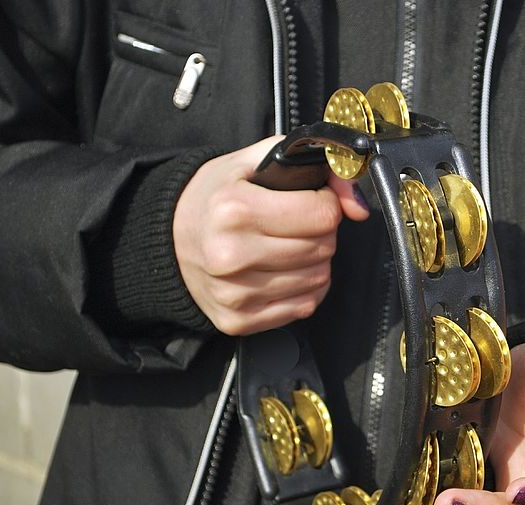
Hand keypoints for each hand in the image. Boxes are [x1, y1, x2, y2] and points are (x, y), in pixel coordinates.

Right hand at [173, 136, 368, 334]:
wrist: (167, 241)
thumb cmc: (215, 199)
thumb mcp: (256, 163)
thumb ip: (316, 168)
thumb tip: (358, 206)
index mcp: (234, 210)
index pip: (322, 215)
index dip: (325, 204)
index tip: (310, 201)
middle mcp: (232, 255)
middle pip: (323, 247)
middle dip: (320, 232)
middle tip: (296, 224)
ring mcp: (235, 293)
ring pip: (319, 278)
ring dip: (314, 261)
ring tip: (287, 246)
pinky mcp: (239, 321)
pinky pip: (305, 306)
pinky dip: (304, 288)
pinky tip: (283, 271)